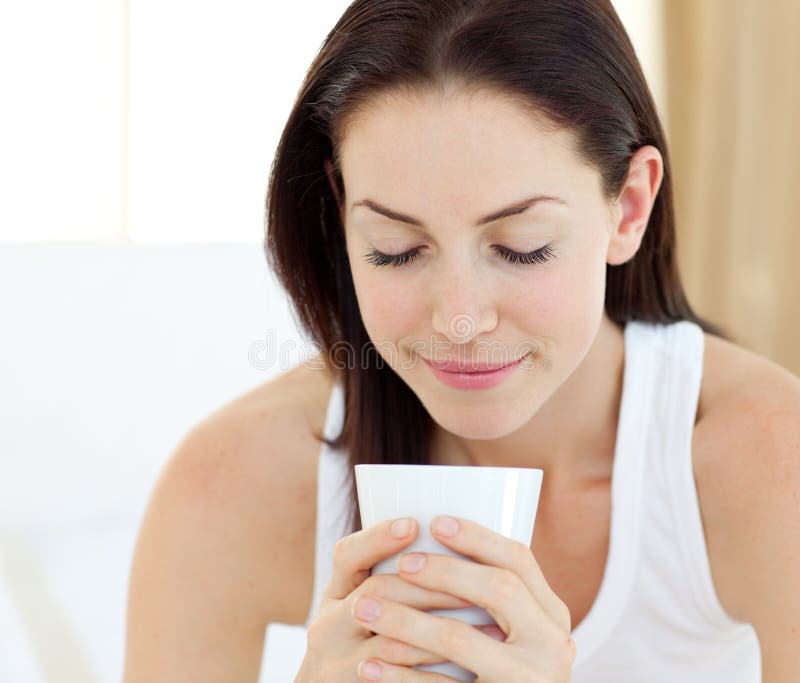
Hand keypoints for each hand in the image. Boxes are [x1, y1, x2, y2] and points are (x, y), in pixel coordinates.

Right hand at [295, 516, 496, 681]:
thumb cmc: (363, 652)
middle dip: (432, 585)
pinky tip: (468, 670)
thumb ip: (397, 587)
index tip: (414, 524)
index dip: (378, 538)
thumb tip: (459, 540)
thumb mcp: (364, 616)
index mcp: (337, 596)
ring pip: (392, 641)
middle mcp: (327, 626)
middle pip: (377, 592)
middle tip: (477, 584)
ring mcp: (335, 664)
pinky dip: (436, 675)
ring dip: (443, 631)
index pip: (348, 555)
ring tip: (489, 626)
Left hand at [351, 515, 575, 681]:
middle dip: (444, 570)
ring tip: (363, 607)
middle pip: (497, 589)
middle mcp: (551, 647)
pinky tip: (369, 667)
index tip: (436, 522)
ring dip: (404, 619)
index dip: (478, 537)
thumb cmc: (510, 672)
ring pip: (459, 638)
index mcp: (552, 616)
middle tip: (402, 563)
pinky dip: (399, 676)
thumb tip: (438, 537)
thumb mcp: (525, 635)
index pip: (519, 561)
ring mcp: (526, 681)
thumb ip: (500, 599)